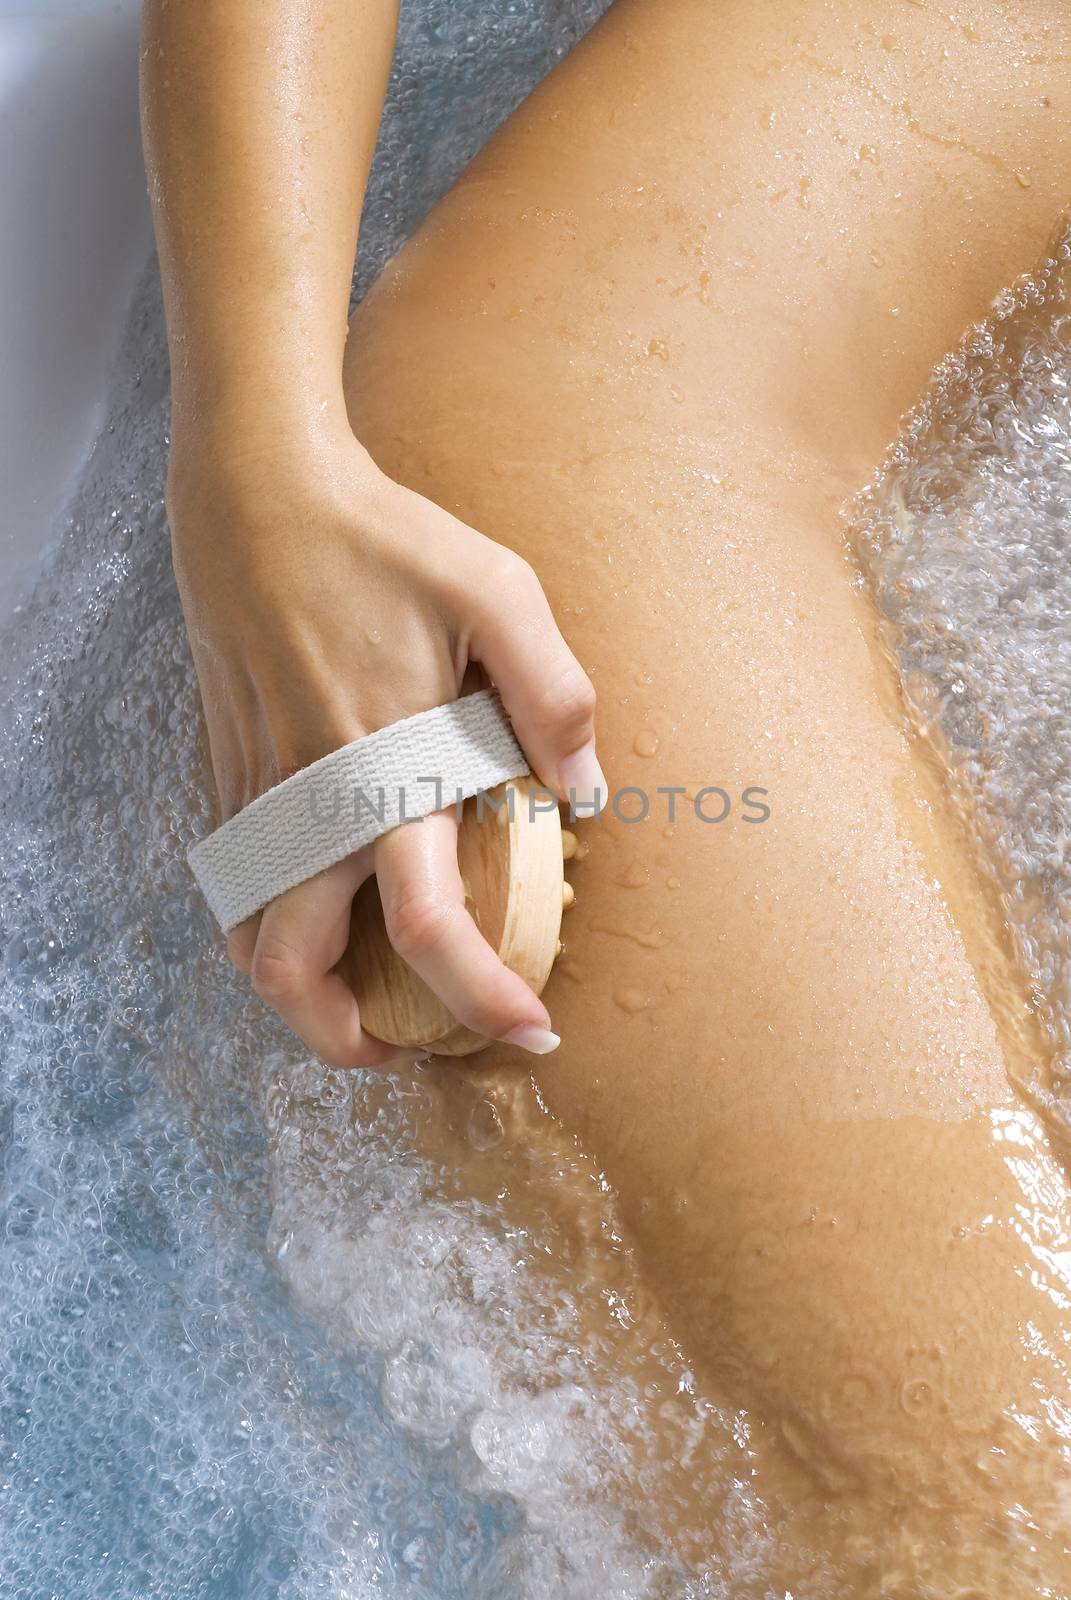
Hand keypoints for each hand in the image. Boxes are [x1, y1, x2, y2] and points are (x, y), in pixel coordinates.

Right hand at [168, 417, 602, 1067]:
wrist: (258, 493)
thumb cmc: (385, 539)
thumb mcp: (496, 591)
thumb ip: (552, 693)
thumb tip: (587, 790)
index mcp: (386, 771)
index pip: (427, 924)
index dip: (479, 997)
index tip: (530, 1034)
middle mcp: (312, 800)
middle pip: (290, 970)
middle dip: (342, 1038)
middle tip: (404, 1046)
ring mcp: (259, 790)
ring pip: (246, 937)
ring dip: (295, 991)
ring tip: (357, 996)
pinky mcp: (229, 769)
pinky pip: (237, 879)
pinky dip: (272, 922)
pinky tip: (324, 902)